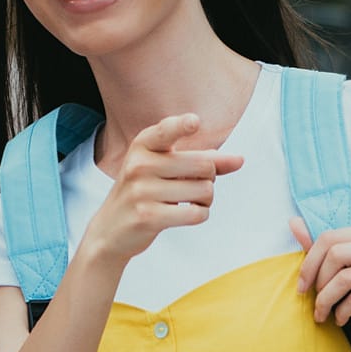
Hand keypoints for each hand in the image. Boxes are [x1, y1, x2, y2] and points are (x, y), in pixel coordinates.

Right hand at [80, 113, 245, 266]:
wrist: (110, 230)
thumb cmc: (145, 192)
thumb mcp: (165, 168)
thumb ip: (202, 161)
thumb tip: (240, 160)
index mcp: (143, 145)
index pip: (165, 130)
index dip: (182, 125)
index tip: (194, 122)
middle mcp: (140, 164)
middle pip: (203, 165)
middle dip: (209, 179)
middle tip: (192, 186)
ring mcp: (142, 190)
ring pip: (204, 191)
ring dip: (205, 200)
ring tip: (187, 202)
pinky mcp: (148, 216)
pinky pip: (196, 213)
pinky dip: (200, 214)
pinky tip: (186, 214)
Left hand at [289, 217, 350, 351]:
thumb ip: (325, 249)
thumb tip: (295, 223)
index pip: (331, 236)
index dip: (310, 262)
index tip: (302, 285)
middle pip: (337, 253)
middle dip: (317, 281)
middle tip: (314, 302)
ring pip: (345, 278)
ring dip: (327, 300)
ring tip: (323, 314)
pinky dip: (343, 311)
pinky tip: (342, 319)